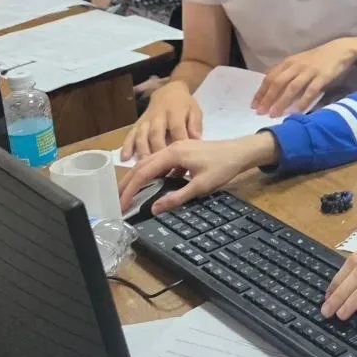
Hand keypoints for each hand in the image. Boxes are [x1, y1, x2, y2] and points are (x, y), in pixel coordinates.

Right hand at [117, 131, 278, 214]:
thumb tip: (154, 208)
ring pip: (150, 164)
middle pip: (142, 165)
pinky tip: (150, 187)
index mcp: (172, 154)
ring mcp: (175, 148)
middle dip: (128, 183)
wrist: (240, 151)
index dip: (130, 189)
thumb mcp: (201, 186)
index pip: (143, 172)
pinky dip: (151, 175)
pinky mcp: (181, 153)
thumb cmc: (223, 167)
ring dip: (138, 179)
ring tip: (128, 195)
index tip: (121, 204)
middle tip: (117, 201)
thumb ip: (177, 197)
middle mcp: (170, 148)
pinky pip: (160, 164)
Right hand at [121, 81, 202, 161]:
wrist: (169, 91)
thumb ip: (195, 125)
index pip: (176, 129)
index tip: (181, 160)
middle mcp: (158, 117)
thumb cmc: (185, 105)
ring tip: (143, 168)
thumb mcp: (195, 111)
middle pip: (156, 135)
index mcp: (175, 113)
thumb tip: (196, 140)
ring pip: (141, 136)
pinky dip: (127, 146)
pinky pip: (130, 135)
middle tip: (160, 170)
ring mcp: (146, 121)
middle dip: (157, 152)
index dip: (178, 144)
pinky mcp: (137, 124)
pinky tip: (125, 158)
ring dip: (142, 152)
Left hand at [253, 39, 356, 116]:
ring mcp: (310, 71)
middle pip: (278, 83)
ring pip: (292, 88)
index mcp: (289, 62)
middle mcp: (296, 66)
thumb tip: (267, 77)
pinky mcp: (323, 76)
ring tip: (274, 114)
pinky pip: (311, 90)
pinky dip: (303, 101)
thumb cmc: (317, 57)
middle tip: (260, 112)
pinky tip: (297, 111)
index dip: (261, 92)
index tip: (254, 105)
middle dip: (268, 98)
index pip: (270, 77)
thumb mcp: (297, 60)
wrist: (339, 49)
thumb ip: (284, 69)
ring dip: (282, 102)